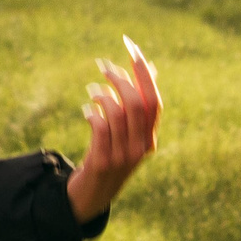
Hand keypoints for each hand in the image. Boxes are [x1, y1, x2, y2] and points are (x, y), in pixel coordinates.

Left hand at [68, 36, 161, 221]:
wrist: (93, 193)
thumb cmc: (109, 156)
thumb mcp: (127, 132)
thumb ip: (136, 105)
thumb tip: (149, 69)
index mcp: (150, 138)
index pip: (154, 100)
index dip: (143, 73)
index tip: (131, 47)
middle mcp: (141, 147)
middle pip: (137, 104)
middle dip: (120, 79)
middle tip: (103, 66)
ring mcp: (123, 156)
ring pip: (118, 114)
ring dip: (103, 94)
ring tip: (92, 89)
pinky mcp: (103, 162)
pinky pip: (100, 129)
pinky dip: (93, 113)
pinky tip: (86, 110)